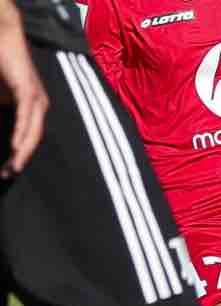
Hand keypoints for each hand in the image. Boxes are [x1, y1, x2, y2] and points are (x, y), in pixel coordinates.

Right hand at [0, 17, 48, 177]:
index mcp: (33, 109)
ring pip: (32, 131)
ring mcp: (36, 98)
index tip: (8, 171)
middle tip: (9, 175)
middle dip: (21, 158)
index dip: (20, 155)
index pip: (29, 138)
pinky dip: (22, 131)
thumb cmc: (0, 67)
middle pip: (34, 139)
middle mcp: (39, 106)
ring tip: (13, 166)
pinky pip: (26, 115)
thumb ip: (1, 116)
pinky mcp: (28, 89)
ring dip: (22, 150)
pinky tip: (15, 145)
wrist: (2, 39)